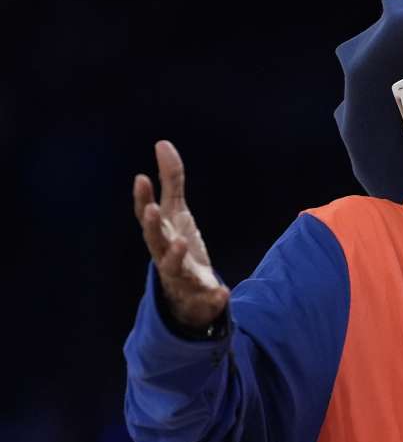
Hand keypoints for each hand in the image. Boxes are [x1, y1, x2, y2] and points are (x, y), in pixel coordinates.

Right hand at [132, 141, 229, 328]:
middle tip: (152, 210)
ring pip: (173, 269)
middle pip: (154, 241)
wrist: (188, 293)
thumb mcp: (176, 213)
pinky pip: (207, 298)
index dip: (142, 198)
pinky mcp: (201, 296)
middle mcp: (165, 256)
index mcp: (160, 235)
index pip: (147, 216)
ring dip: (175, 256)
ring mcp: (182, 277)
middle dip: (152, 226)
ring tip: (181, 242)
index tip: (140, 177)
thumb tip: (162, 143)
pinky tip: (223, 291)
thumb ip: (171, 181)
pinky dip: (214, 297)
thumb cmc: (177, 246)